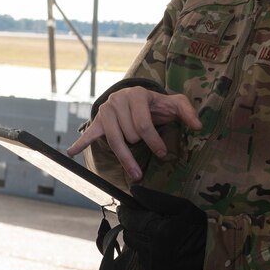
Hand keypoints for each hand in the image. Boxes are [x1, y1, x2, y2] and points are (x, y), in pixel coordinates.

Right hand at [67, 87, 200, 180]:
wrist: (135, 96)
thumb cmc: (156, 103)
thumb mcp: (174, 103)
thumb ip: (187, 111)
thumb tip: (198, 126)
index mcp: (137, 95)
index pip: (143, 125)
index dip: (154, 142)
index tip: (163, 154)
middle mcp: (118, 101)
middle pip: (129, 135)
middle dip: (140, 144)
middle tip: (148, 148)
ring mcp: (106, 112)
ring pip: (114, 141)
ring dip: (125, 159)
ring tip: (135, 175)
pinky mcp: (98, 121)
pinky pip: (89, 133)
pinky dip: (80, 143)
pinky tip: (71, 152)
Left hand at [118, 186, 206, 269]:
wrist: (216, 257)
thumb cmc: (201, 228)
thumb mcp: (183, 207)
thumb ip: (156, 199)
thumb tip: (133, 190)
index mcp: (157, 231)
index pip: (129, 219)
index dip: (126, 212)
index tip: (127, 207)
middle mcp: (151, 251)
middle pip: (129, 235)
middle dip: (134, 226)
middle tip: (147, 222)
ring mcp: (152, 268)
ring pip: (135, 250)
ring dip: (141, 242)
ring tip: (157, 238)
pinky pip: (143, 266)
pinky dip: (148, 258)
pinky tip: (160, 253)